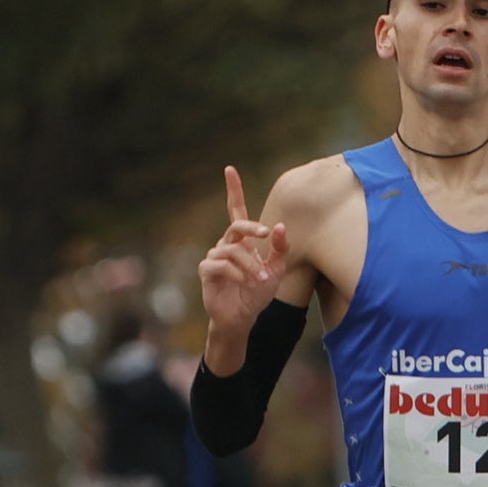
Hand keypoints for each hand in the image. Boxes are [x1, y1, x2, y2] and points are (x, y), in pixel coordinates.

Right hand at [197, 167, 292, 350]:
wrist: (242, 317)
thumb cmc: (258, 292)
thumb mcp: (276, 270)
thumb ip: (281, 249)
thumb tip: (280, 226)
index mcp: (242, 240)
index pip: (235, 210)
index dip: (233, 190)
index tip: (229, 169)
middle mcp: (227, 244)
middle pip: (237, 225)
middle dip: (252, 227)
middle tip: (266, 234)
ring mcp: (214, 256)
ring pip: (234, 250)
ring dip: (251, 265)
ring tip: (261, 281)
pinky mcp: (206, 270)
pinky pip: (222, 264)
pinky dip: (237, 273)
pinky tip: (245, 283)